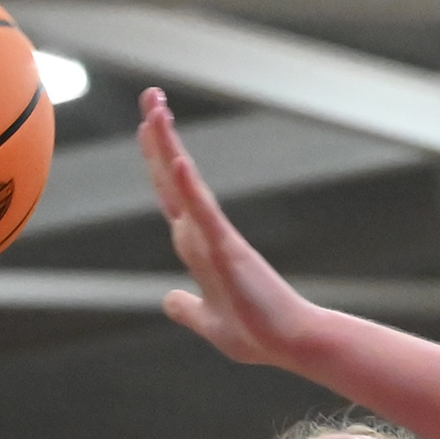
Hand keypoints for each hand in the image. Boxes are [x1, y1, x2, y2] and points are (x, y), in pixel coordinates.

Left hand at [136, 89, 318, 369]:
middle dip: (158, 135)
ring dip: (169, 146)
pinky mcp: (228, 251)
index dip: (156, 160)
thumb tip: (168, 300)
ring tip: (158, 109)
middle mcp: (205, 235)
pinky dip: (190, 188)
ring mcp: (216, 239)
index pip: (170, 194)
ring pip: (185, 185)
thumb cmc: (258, 334)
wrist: (292, 345)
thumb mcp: (209, 323)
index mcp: (198, 247)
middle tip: (151, 93)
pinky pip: (205, 214)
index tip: (147, 125)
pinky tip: (178, 161)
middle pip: (172, 177)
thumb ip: (187, 309)